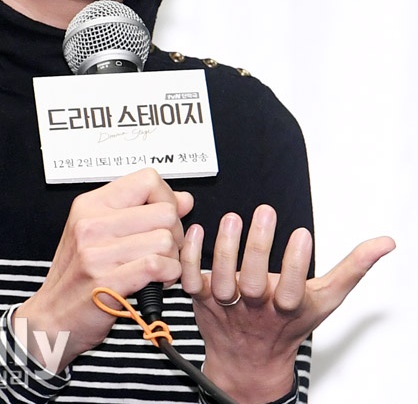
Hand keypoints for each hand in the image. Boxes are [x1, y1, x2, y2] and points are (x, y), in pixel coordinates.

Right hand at [14, 168, 192, 371]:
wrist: (50, 318)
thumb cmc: (76, 275)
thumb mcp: (100, 232)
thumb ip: (141, 211)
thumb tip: (184, 199)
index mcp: (90, 204)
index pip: (148, 180)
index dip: (166, 198)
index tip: (162, 219)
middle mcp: (91, 224)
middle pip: (165, 211)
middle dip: (175, 233)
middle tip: (164, 249)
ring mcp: (97, 252)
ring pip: (165, 240)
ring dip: (172, 258)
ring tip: (158, 268)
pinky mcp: (107, 282)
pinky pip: (157, 266)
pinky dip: (168, 275)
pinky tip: (158, 281)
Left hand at [180, 204, 394, 403]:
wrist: (249, 361)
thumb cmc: (288, 322)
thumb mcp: (324, 298)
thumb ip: (352, 268)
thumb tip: (384, 243)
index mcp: (286, 309)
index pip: (291, 290)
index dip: (295, 264)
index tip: (301, 232)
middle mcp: (254, 308)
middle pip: (253, 282)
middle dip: (258, 247)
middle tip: (264, 212)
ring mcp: (225, 305)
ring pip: (221, 281)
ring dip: (223, 249)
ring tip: (232, 218)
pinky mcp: (199, 298)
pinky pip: (189, 280)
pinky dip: (189, 257)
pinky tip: (196, 229)